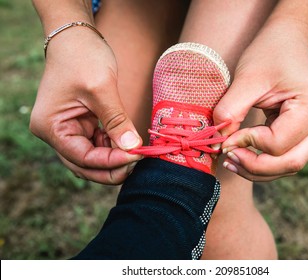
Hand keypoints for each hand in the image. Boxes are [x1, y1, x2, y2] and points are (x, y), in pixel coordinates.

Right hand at [30, 28, 142, 183]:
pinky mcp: (80, 126)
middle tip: (139, 161)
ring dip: (114, 159)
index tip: (138, 156)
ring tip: (137, 151)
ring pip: (92, 159)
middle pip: (85, 165)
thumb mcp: (101, 88)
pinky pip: (97, 146)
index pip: (83, 158)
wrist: (76, 38)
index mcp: (51, 127)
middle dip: (112, 167)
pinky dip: (113, 148)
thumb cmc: (83, 56)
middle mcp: (55, 134)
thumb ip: (116, 121)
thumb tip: (133, 148)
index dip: (111, 161)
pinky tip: (128, 142)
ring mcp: (67, 131)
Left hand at [214, 20, 307, 180]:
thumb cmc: (270, 51)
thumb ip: (230, 111)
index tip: (224, 137)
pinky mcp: (306, 131)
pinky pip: (286, 156)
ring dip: (259, 169)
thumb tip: (218, 143)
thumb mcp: (246, 78)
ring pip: (290, 165)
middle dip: (256, 167)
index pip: (277, 144)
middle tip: (228, 159)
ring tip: (231, 161)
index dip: (247, 144)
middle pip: (291, 163)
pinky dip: (264, 162)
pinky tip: (242, 157)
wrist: (289, 38)